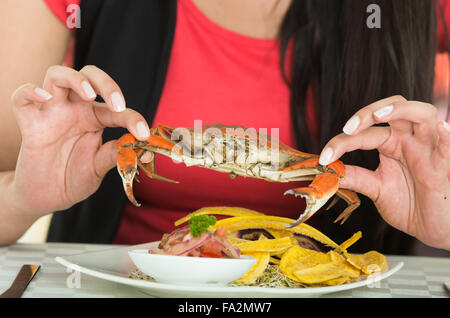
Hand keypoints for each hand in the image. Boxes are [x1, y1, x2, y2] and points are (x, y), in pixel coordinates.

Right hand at [10, 65, 149, 216]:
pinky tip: (44, 98)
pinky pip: (21, 99)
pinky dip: (29, 91)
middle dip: (105, 83)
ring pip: (56, 74)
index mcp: (95, 119)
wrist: (48, 198)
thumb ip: (116, 155)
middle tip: (117, 104)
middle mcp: (74, 110)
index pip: (116, 108)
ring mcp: (51, 114)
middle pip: (88, 75)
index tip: (144, 134)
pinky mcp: (30, 125)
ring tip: (89, 95)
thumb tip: (142, 150)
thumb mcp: (99, 167)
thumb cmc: (75, 178)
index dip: (133, 118)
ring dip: (75, 78)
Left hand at [318, 95, 449, 249]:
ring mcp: (426, 150)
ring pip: (422, 114)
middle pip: (394, 109)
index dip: (341, 142)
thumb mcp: (375, 188)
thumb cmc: (407, 204)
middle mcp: (408, 140)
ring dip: (400, 110)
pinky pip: (446, 148)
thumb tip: (328, 170)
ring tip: (379, 116)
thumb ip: (355, 177)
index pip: (364, 133)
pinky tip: (440, 127)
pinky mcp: (441, 168)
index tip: (323, 158)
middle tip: (349, 128)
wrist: (428, 228)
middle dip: (368, 112)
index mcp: (391, 143)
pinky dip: (445, 136)